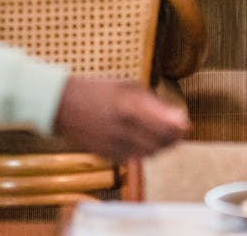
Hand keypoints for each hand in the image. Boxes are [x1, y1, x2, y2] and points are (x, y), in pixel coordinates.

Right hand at [52, 76, 188, 160]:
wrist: (61, 104)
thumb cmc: (96, 90)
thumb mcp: (125, 87)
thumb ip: (151, 101)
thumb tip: (177, 115)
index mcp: (128, 107)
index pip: (165, 126)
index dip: (179, 127)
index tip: (185, 122)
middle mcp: (122, 128)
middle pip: (160, 143)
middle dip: (173, 138)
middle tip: (179, 130)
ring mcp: (114, 144)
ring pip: (149, 153)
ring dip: (160, 146)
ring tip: (162, 135)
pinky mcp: (106, 155)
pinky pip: (134, 158)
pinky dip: (144, 152)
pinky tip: (143, 141)